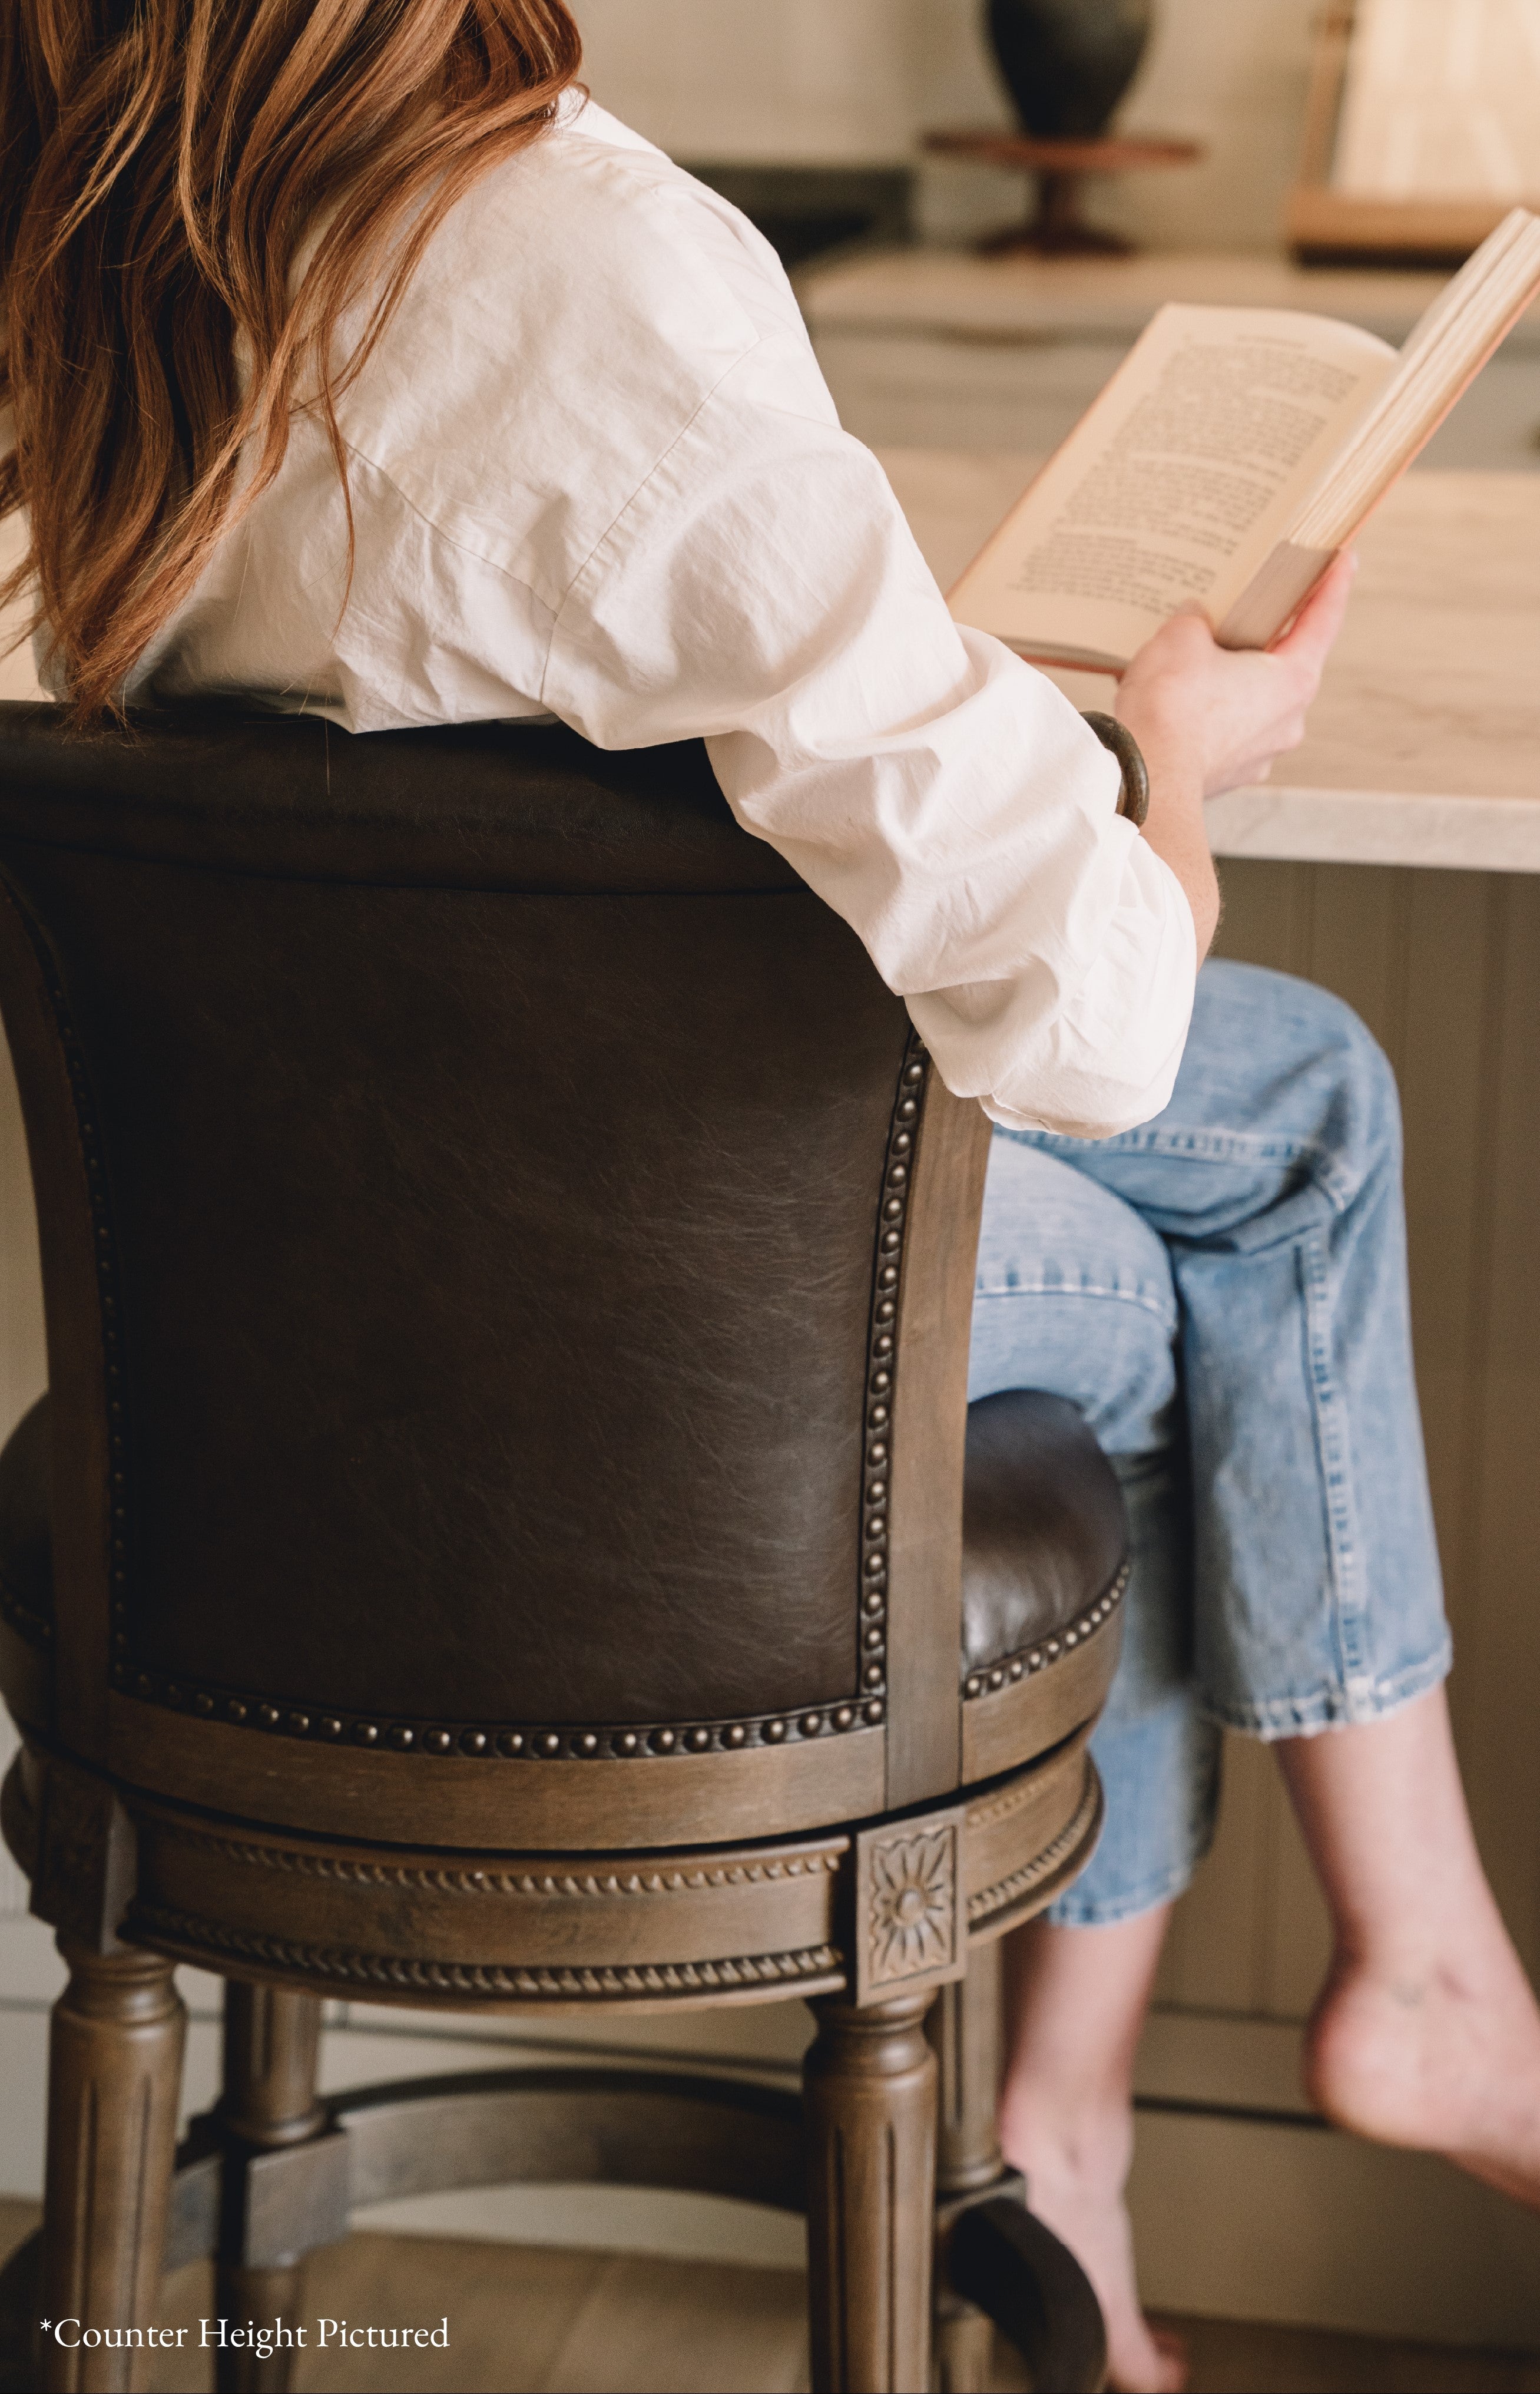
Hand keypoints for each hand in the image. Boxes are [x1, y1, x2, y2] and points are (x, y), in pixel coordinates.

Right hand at [1115, 550, 1356, 798]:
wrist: (1147, 777)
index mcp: (1293, 680)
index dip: (1333, 583)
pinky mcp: (1229, 774)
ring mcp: (1261, 753)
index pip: (1323, 620)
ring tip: (1193, 662)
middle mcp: (1288, 720)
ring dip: (1231, 681)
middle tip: (1247, 609)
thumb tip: (1196, 619)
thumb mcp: (1181, 636)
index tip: (1345, 559)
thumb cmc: (1172, 708)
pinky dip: (1208, 716)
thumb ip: (1197, 619)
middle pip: (1285, 664)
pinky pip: (1225, 732)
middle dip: (1263, 636)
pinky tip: (1178, 703)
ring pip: (1252, 703)